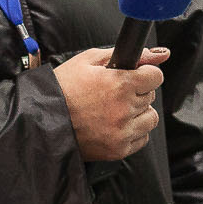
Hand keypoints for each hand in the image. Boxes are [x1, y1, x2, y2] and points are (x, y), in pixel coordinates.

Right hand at [53, 46, 166, 161]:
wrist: (42, 120)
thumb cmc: (63, 88)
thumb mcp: (90, 60)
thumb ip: (129, 55)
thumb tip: (160, 54)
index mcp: (120, 84)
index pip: (155, 76)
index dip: (143, 74)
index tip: (133, 77)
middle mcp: (124, 109)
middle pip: (151, 96)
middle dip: (136, 92)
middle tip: (113, 93)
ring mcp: (122, 131)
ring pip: (150, 118)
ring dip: (138, 113)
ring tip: (116, 110)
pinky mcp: (118, 149)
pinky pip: (142, 138)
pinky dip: (132, 132)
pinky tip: (114, 124)